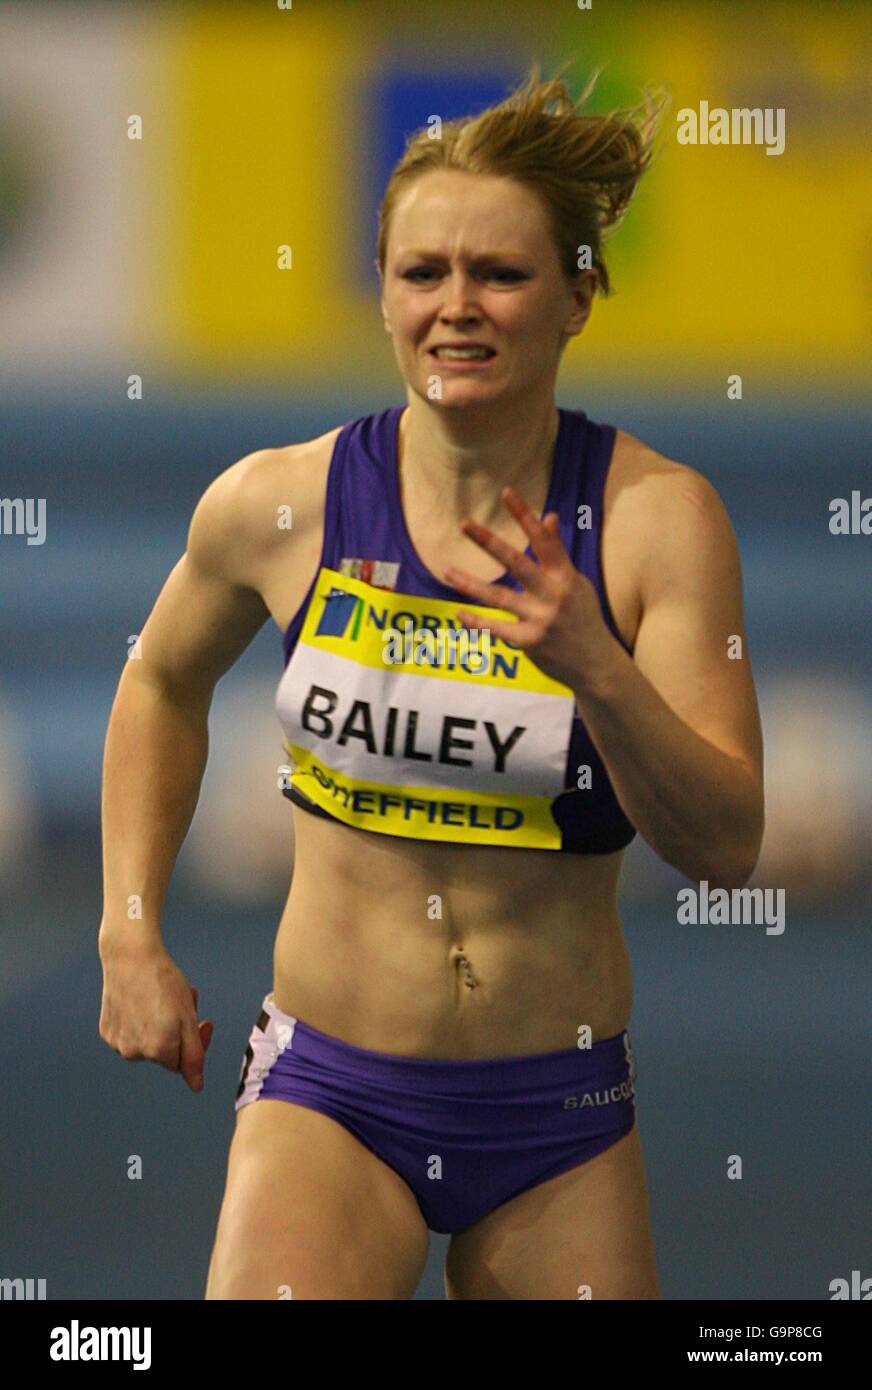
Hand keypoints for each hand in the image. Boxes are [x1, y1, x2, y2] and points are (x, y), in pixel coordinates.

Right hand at [99, 941, 213, 1092]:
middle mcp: (135, 1052)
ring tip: (160, 998)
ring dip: (159, 1026)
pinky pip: (130, 1034)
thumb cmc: (163, 981)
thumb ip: (193, 1055)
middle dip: (178, 1031)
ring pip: (147, 1043)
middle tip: (182, 1004)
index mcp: (159, 1049)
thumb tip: (196, 1086)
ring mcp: (118, 1043)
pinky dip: (139, 1022)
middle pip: (165, 1052)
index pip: (183, 1062)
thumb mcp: (188, 1016)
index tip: (203, 1021)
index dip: (196, 1041)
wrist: (130, 957)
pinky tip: (141, 1000)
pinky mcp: (107, 1031)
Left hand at [443, 485, 613, 690]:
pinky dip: (477, 622)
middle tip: (465, 524)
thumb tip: (548, 516)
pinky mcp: (529, 642)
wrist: (595, 663)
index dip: (525, 515)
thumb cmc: (582, 616)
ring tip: (447, 571)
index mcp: (567, 576)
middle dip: (489, 542)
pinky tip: (459, 613)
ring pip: (499, 597)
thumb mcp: (576, 582)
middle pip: (517, 563)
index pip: (544, 539)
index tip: (506, 492)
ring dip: (470, 584)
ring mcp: (540, 619)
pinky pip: (496, 628)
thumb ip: (557, 552)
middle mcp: (554, 595)